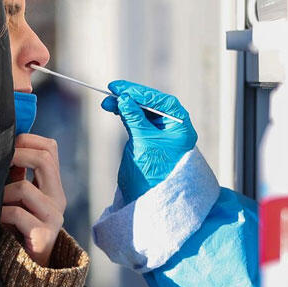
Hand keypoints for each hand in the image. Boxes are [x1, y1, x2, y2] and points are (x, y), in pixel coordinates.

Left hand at [1, 134, 65, 266]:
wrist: (29, 270)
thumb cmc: (17, 230)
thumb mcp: (18, 198)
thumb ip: (17, 175)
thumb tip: (4, 147)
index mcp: (52, 185)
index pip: (50, 148)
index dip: (27, 139)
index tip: (6, 145)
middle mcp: (58, 198)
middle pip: (44, 159)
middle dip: (15, 155)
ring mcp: (53, 217)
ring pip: (23, 188)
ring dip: (1, 192)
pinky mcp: (44, 235)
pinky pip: (16, 213)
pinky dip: (0, 214)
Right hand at [101, 80, 197, 203]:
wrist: (151, 197)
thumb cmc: (155, 172)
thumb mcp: (144, 141)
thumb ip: (135, 119)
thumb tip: (125, 99)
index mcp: (180, 126)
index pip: (161, 101)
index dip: (141, 93)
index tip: (122, 88)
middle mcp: (172, 126)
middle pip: (151, 104)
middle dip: (131, 97)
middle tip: (112, 91)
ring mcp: (160, 132)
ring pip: (141, 111)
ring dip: (125, 105)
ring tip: (107, 102)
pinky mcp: (148, 138)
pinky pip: (136, 120)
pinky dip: (125, 114)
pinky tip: (114, 109)